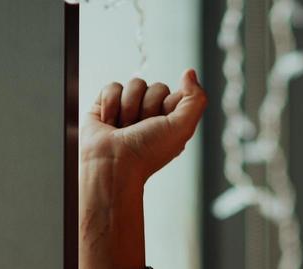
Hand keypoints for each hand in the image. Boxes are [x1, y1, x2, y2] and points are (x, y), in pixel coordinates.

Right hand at [79, 68, 206, 185]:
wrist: (112, 163)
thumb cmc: (148, 152)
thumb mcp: (183, 128)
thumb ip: (195, 99)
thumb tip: (189, 71)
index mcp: (170, 122)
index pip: (176, 94)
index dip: (169, 106)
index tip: (162, 124)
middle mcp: (151, 115)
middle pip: (156, 87)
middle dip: (148, 107)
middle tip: (141, 128)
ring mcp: (128, 109)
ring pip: (135, 84)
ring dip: (129, 107)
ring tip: (124, 128)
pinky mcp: (106, 105)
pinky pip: (113, 86)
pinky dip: (111, 104)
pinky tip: (109, 122)